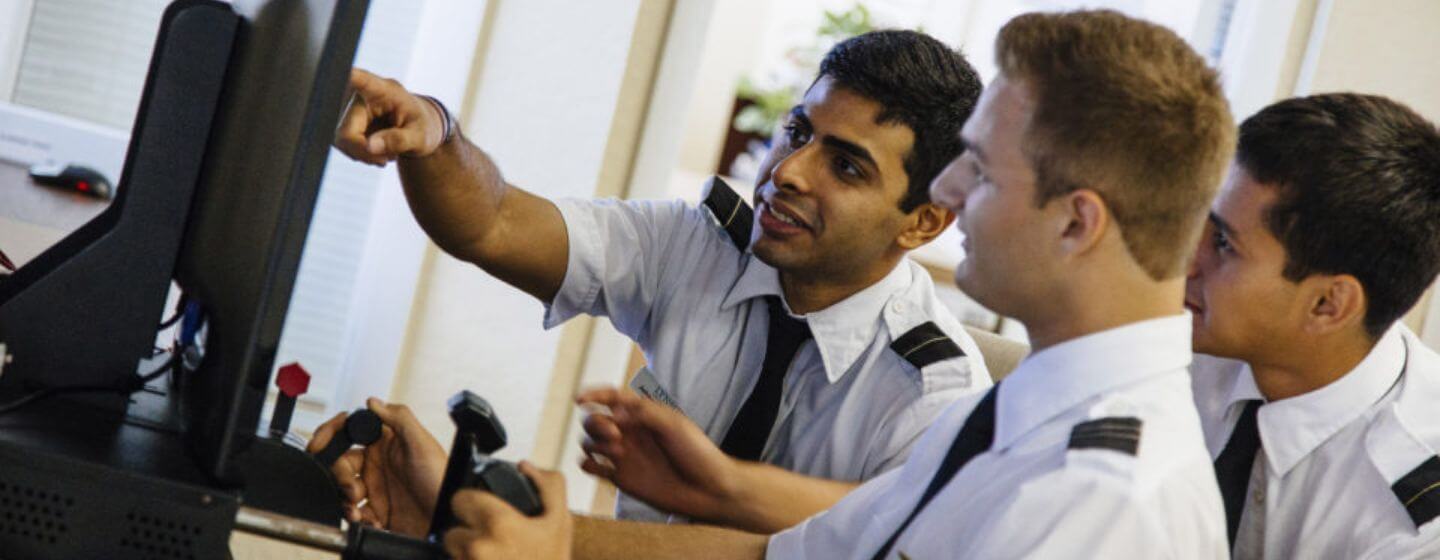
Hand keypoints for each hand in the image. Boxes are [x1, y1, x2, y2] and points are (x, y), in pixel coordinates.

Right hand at [308, 397, 447, 536]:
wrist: (446, 521)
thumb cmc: (442, 482)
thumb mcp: (422, 444)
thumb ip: (399, 418)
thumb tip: (373, 401)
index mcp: (387, 442)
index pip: (350, 429)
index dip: (331, 433)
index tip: (319, 444)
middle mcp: (379, 463)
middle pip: (340, 461)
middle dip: (339, 474)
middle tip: (352, 488)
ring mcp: (376, 486)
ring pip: (341, 487)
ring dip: (344, 498)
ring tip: (358, 507)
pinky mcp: (375, 510)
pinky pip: (351, 510)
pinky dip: (352, 515)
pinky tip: (365, 518)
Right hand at [333, 68, 445, 164]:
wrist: (420, 128)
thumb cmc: (422, 126)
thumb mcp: (420, 136)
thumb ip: (399, 140)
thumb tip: (370, 147)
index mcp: (384, 90)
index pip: (362, 81)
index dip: (349, 78)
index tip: (343, 71)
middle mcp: (362, 95)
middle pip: (346, 130)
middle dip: (364, 151)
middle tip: (385, 160)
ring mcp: (352, 109)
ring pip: (341, 140)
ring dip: (363, 154)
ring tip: (386, 154)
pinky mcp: (347, 121)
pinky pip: (343, 144)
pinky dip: (360, 154)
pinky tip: (377, 152)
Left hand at [444, 462, 571, 559]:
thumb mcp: (561, 521)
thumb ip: (548, 484)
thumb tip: (524, 466)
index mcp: (498, 523)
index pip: (460, 499)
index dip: (473, 503)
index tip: (485, 512)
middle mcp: (477, 547)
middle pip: (452, 530)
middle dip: (467, 533)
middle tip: (492, 542)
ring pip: (453, 553)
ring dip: (466, 555)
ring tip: (493, 559)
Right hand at [575, 387, 740, 521]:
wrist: (708, 490)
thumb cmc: (697, 453)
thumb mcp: (674, 424)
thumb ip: (644, 412)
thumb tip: (615, 412)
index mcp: (643, 414)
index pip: (611, 397)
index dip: (593, 395)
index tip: (580, 400)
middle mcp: (630, 432)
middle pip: (595, 420)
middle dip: (597, 423)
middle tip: (616, 434)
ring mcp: (624, 455)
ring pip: (590, 442)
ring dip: (596, 444)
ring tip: (619, 452)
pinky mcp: (621, 477)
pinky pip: (591, 466)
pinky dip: (587, 464)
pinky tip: (599, 466)